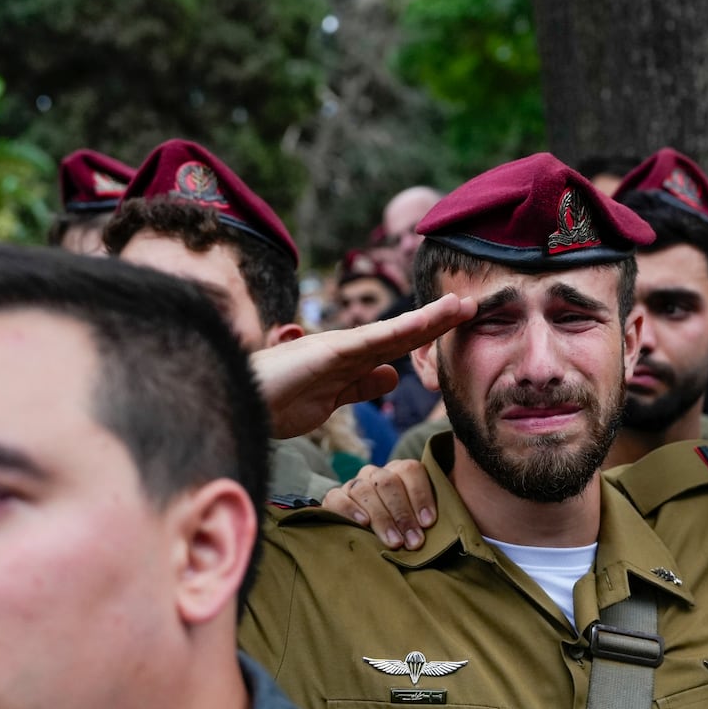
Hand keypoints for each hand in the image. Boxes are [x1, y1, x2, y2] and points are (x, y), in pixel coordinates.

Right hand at [250, 295, 474, 438]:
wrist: (236, 403)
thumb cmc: (273, 403)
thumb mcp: (330, 400)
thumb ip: (359, 387)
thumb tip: (390, 376)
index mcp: (349, 362)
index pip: (397, 346)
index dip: (428, 335)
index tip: (458, 325)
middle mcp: (347, 348)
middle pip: (402, 333)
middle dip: (438, 321)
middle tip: (471, 305)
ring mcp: (339, 348)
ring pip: (395, 331)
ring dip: (430, 318)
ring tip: (461, 305)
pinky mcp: (329, 353)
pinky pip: (373, 341)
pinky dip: (402, 330)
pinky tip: (427, 322)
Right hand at [320, 460, 435, 548]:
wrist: (364, 532)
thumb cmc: (401, 528)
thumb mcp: (417, 519)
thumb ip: (427, 518)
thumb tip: (448, 528)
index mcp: (399, 471)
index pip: (410, 470)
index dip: (420, 495)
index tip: (428, 523)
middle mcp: (376, 474)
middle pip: (388, 483)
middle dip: (403, 514)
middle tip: (413, 541)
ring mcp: (354, 484)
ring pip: (364, 490)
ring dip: (382, 518)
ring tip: (394, 542)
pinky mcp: (334, 498)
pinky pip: (338, 498)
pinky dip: (349, 510)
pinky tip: (362, 524)